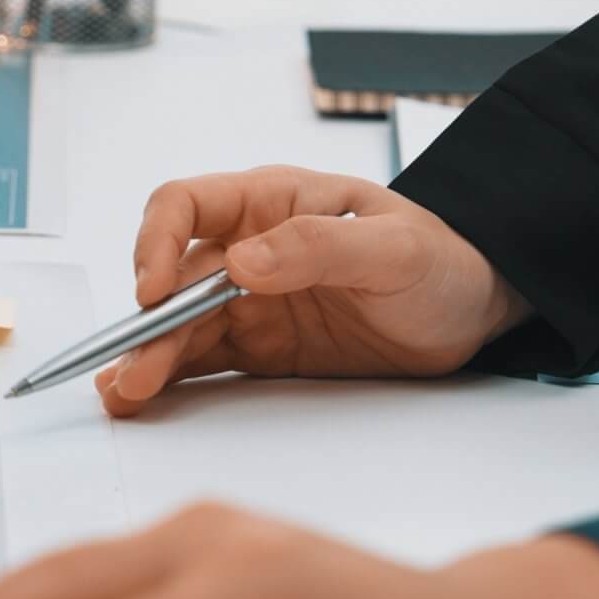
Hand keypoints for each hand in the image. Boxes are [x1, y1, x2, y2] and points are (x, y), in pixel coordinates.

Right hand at [95, 167, 529, 417]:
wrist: (474, 309)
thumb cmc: (441, 259)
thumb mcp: (393, 246)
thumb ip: (318, 246)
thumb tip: (242, 260)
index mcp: (272, 202)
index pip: (186, 205)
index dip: (157, 241)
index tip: (154, 289)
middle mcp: (248, 247)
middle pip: (174, 277)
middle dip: (149, 323)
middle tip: (135, 370)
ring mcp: (250, 299)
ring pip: (179, 324)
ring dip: (148, 355)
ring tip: (124, 393)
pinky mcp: (261, 346)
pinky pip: (204, 358)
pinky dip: (171, 376)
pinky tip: (142, 395)